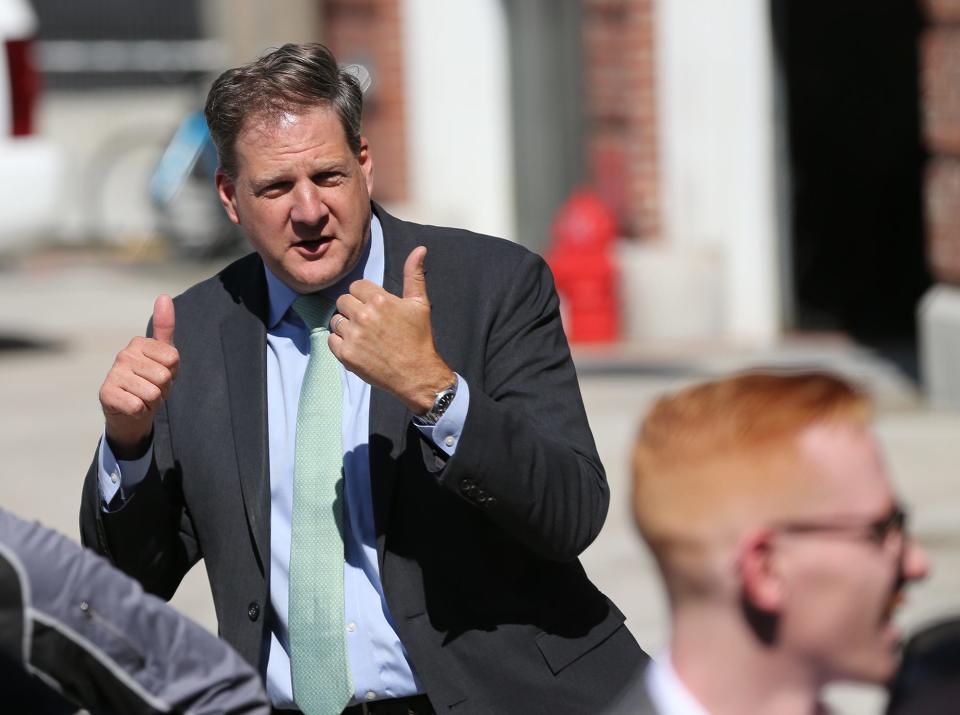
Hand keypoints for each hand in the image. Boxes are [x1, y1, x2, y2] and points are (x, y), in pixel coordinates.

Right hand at [99, 295, 179, 458]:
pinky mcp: (106, 393)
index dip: (173, 372)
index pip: (173, 359)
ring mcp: (113, 373)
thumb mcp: (164, 355)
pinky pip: (137, 406)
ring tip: (143, 397)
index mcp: (139, 343)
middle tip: (152, 389)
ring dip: (152, 401)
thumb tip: (164, 296)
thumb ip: (165, 327)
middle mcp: (124, 354)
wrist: (131, 410)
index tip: (161, 373)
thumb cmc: (150, 380)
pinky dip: (140, 411)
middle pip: (164, 376)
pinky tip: (132, 406)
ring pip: (152, 393)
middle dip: (164, 389)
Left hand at [330, 246, 453, 413]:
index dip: (364, 296)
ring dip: (346, 326)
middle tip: (369, 324)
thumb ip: (414, 275)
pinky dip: (341, 343)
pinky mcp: (346, 355)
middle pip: (343, 301)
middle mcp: (364, 316)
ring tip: (364, 337)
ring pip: (336, 320)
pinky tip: (358, 348)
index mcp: (380, 299)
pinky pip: (331, 340)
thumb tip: (419, 249)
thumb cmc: (419, 338)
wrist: (417, 374)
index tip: (374, 308)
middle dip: (353, 310)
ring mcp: (353, 336)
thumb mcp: (420, 304)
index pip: (356, 287)